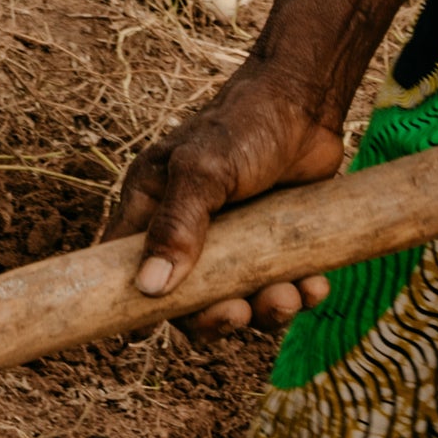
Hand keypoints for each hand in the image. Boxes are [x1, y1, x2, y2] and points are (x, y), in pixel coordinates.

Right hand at [106, 70, 350, 339]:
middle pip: (185, 301)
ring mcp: (234, 242)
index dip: (128, 304)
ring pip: (238, 301)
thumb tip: (150, 288)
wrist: (307, 101)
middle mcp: (187, 231)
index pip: (123, 266)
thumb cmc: (244, 124)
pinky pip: (280, 288)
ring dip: (263, 312)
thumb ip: (176, 225)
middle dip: (212, 319)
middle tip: (237, 315)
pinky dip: (298, 295)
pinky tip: (314, 286)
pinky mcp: (274, 245)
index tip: (138, 336)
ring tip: (288, 297)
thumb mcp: (203, 170)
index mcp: (152, 208)